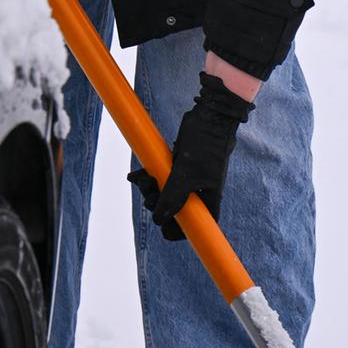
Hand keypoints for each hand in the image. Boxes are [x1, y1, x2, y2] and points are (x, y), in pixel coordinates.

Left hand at [129, 73, 253, 241]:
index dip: (181, 231)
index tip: (164, 229)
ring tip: (141, 178)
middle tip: (148, 193)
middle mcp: (200, 191)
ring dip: (150, 189)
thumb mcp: (186, 173)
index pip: (198, 226)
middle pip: (176, 210)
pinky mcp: (179, 166)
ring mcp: (189, 179)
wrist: (210, 116)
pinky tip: (137, 175)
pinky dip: (148, 178)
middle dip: (157, 204)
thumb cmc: (204, 145)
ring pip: (165, 194)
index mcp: (209, 199)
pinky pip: (161, 179)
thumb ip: (172, 198)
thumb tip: (159, 220)